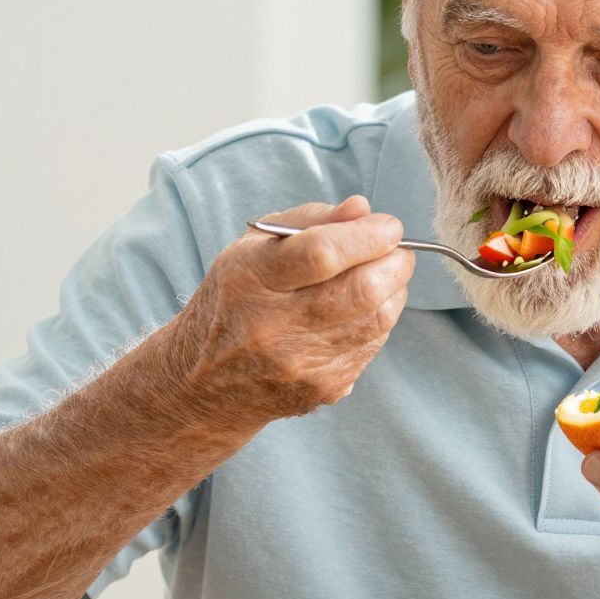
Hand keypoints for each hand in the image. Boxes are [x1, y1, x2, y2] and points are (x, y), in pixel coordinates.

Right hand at [165, 195, 413, 429]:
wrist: (203, 383)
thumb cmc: (235, 299)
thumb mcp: (253, 247)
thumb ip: (310, 220)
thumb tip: (363, 210)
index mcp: (250, 278)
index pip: (322, 254)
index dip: (369, 236)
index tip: (388, 226)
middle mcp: (272, 326)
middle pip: (362, 290)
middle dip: (395, 262)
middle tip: (396, 251)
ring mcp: (298, 364)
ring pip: (377, 320)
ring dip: (393, 291)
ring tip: (381, 276)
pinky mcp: (321, 388)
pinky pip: (372, 346)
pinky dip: (378, 321)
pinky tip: (361, 311)